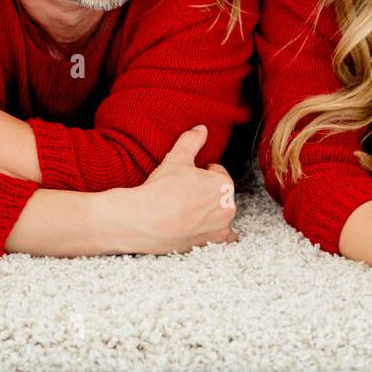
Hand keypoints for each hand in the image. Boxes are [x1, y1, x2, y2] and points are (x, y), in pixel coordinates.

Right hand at [118, 125, 237, 254]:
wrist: (143, 221)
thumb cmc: (160, 190)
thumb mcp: (176, 159)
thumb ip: (192, 141)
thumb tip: (202, 128)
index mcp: (224, 184)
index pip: (216, 173)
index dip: (201, 173)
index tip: (186, 179)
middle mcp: (228, 207)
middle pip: (220, 194)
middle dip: (206, 192)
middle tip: (184, 194)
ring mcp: (221, 227)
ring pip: (221, 214)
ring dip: (210, 212)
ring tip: (187, 210)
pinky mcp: (213, 243)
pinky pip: (225, 238)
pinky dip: (218, 233)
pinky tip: (206, 229)